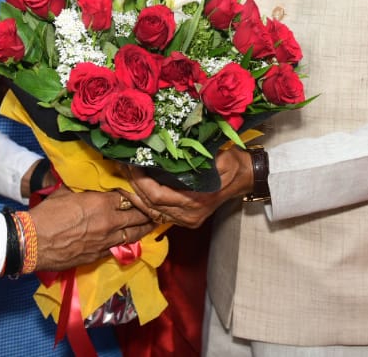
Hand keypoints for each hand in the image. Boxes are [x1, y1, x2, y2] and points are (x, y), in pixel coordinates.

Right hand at [27, 190, 152, 272]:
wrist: (33, 242)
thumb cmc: (47, 214)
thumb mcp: (66, 193)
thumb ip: (83, 189)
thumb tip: (89, 184)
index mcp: (102, 203)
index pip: (129, 195)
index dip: (136, 193)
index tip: (142, 191)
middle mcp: (110, 222)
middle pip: (138, 215)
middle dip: (149, 210)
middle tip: (158, 207)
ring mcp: (107, 241)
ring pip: (134, 234)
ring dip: (145, 228)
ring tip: (155, 223)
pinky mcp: (99, 255)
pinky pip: (119, 247)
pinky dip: (128, 242)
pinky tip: (133, 239)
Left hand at [124, 147, 252, 228]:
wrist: (246, 177)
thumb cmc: (233, 164)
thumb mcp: (218, 156)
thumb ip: (197, 156)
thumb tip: (171, 147)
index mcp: (196, 201)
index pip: (157, 196)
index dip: (141, 181)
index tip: (132, 164)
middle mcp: (189, 215)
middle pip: (150, 206)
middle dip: (133, 186)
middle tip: (121, 167)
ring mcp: (187, 219)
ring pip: (151, 212)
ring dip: (136, 195)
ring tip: (124, 177)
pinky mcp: (185, 218)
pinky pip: (158, 214)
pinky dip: (145, 202)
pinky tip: (135, 189)